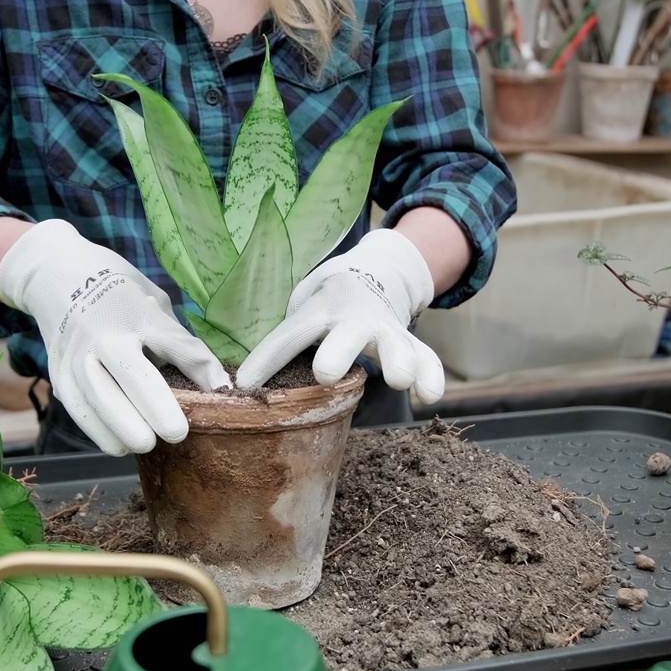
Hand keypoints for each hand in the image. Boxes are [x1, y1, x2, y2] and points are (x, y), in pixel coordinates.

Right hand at [0, 219, 229, 454]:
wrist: (59, 277)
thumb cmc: (122, 296)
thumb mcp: (158, 307)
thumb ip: (182, 346)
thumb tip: (219, 387)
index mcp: (139, 312)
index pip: (175, 344)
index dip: (200, 370)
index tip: (220, 393)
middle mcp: (105, 334)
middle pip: (133, 375)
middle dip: (155, 410)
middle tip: (177, 433)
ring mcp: (77, 355)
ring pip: (100, 400)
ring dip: (125, 428)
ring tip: (147, 443)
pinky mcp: (59, 375)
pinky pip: (79, 411)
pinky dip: (100, 432)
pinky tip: (120, 442)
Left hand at [235, 228, 444, 402]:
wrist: (375, 274)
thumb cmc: (326, 306)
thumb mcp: (303, 309)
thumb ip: (283, 342)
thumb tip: (240, 386)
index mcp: (318, 310)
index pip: (289, 335)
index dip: (266, 359)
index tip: (243, 385)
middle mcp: (353, 318)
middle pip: (345, 336)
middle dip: (336, 354)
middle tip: (325, 374)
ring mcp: (386, 330)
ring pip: (396, 346)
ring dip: (397, 362)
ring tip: (398, 380)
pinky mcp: (410, 343)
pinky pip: (427, 358)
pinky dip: (430, 376)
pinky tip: (427, 396)